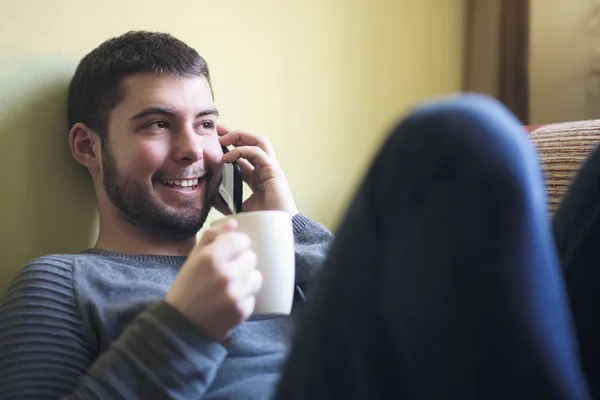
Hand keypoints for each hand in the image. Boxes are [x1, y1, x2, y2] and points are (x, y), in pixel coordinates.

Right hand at [166, 220, 261, 339]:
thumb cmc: (185, 290)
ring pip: (256, 277)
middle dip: (241, 263)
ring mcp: (235, 293)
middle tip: (227, 273)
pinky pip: (253, 297)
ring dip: (246, 281)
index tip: (231, 253)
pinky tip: (229, 303)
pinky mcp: (242, 311)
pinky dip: (244, 300)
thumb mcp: (192, 259)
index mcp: (211, 257)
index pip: (242, 240)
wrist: (180, 327)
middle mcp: (225, 273)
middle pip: (251, 257)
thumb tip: (234, 222)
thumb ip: (212, 237)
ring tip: (230, 288)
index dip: (237, 246)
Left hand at [217, 125, 298, 215]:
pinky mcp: (274, 171)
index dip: (230, 145)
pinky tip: (227, 157)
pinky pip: (258, 153)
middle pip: (252, 141)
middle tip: (217, 128)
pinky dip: (242, 151)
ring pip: (259, 141)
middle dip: (234, 133)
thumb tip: (209, 195)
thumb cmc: (261, 221)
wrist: (275, 230)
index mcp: (257, 176)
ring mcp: (271, 168)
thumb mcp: (238, 207)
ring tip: (222, 139)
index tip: (214, 139)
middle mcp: (265, 168)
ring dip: (240, 136)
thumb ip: (226, 199)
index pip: (244, 153)